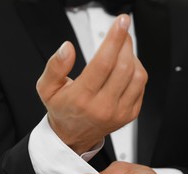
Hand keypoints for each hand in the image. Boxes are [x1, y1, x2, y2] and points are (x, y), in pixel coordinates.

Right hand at [36, 15, 147, 153]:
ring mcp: (119, 112)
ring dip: (132, 56)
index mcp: (82, 98)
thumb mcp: (47, 88)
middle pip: (123, 67)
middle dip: (125, 43)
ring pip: (137, 76)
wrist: (73, 136)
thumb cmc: (62, 109)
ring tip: (122, 50)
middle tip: (121, 32)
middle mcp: (103, 107)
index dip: (114, 39)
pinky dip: (136, 71)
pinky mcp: (129, 115)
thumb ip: (55, 66)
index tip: (120, 23)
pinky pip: (141, 87)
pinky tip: (126, 67)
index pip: (103, 63)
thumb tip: (67, 48)